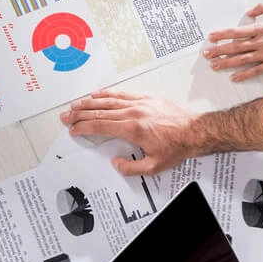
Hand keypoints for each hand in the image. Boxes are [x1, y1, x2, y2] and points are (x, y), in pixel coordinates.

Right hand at [60, 90, 197, 173]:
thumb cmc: (178, 146)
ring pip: (108, 100)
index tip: (73, 129)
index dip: (84, 127)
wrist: (196, 131)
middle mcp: (133, 113)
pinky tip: (98, 94)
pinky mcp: (146, 99)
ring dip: (90, 102)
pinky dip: (108, 93)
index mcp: (132, 129)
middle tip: (66, 115)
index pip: (100, 125)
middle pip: (100, 111)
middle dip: (80, 113)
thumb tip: (116, 164)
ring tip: (76, 104)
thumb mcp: (154, 166)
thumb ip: (131, 167)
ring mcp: (139, 104)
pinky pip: (122, 94)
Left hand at [202, 4, 262, 81]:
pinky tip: (234, 78)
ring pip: (242, 59)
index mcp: (262, 28)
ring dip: (226, 63)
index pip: (236, 32)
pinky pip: (256, 71)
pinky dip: (244, 74)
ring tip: (214, 66)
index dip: (222, 35)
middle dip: (219, 50)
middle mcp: (261, 42)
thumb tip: (249, 11)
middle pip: (235, 47)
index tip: (210, 37)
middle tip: (206, 54)